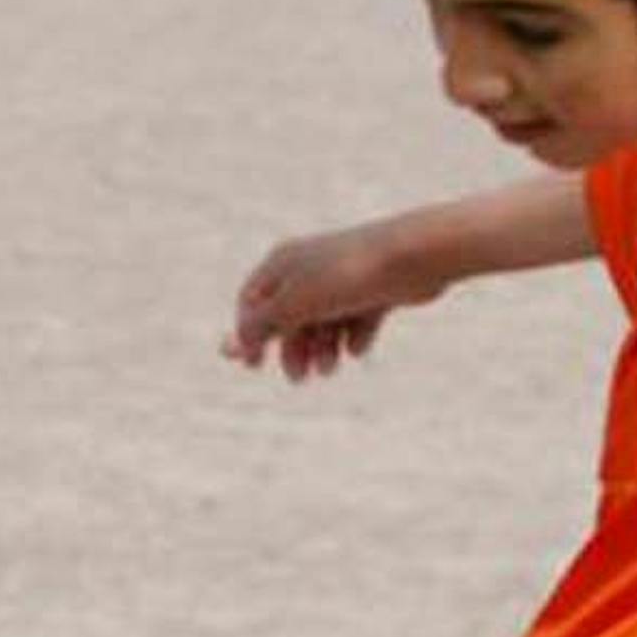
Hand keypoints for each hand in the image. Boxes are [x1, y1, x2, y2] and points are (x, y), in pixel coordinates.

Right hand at [227, 217, 431, 382]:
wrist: (412, 256)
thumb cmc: (346, 277)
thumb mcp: (294, 306)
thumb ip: (260, 328)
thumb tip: (225, 350)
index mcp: (283, 263)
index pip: (252, 301)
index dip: (250, 335)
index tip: (255, 366)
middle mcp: (311, 267)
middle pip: (290, 316)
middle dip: (293, 349)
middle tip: (300, 380)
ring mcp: (344, 278)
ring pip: (323, 321)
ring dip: (323, 349)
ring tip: (333, 367)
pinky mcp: (374, 288)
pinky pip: (356, 319)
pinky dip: (354, 338)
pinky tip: (359, 349)